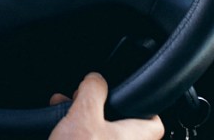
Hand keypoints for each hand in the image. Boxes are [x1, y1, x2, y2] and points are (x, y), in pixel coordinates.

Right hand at [48, 73, 164, 139]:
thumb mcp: (84, 116)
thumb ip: (93, 92)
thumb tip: (96, 79)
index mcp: (137, 138)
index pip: (154, 121)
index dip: (139, 105)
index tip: (120, 95)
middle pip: (123, 127)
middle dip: (98, 110)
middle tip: (81, 100)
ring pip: (103, 138)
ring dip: (84, 123)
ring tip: (62, 111)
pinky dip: (78, 138)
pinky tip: (58, 131)